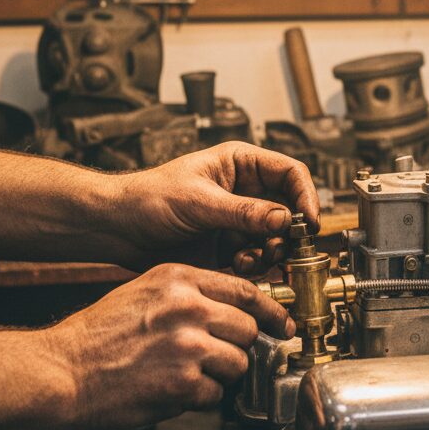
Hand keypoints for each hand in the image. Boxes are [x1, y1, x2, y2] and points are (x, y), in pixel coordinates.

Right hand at [46, 263, 294, 429]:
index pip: (246, 290)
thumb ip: (192, 293)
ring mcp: (188, 346)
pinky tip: (173, 390)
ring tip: (189, 374)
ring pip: (238, 363)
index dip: (271, 310)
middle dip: (240, 346)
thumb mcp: (147, 290)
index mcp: (181, 279)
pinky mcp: (183, 384)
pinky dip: (200, 398)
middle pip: (249, 328)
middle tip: (220, 356)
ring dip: (221, 374)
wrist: (63, 370)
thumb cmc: (100, 333)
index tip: (282, 323)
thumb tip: (234, 306)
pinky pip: (215, 394)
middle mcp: (189, 307)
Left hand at [115, 142, 320, 275]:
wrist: (119, 230)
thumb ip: (243, 212)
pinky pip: (258, 256)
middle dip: (292, 230)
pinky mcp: (231, 247)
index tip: (309, 221)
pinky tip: (240, 265)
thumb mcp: (199, 201)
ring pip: (278, 236)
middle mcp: (246, 191)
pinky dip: (256, 264)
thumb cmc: (149, 198)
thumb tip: (284, 218)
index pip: (290, 173)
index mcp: (241, 164)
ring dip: (274, 250)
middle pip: (290, 207)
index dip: (306, 195)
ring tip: (258, 258)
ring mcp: (240, 220)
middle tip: (289, 248)